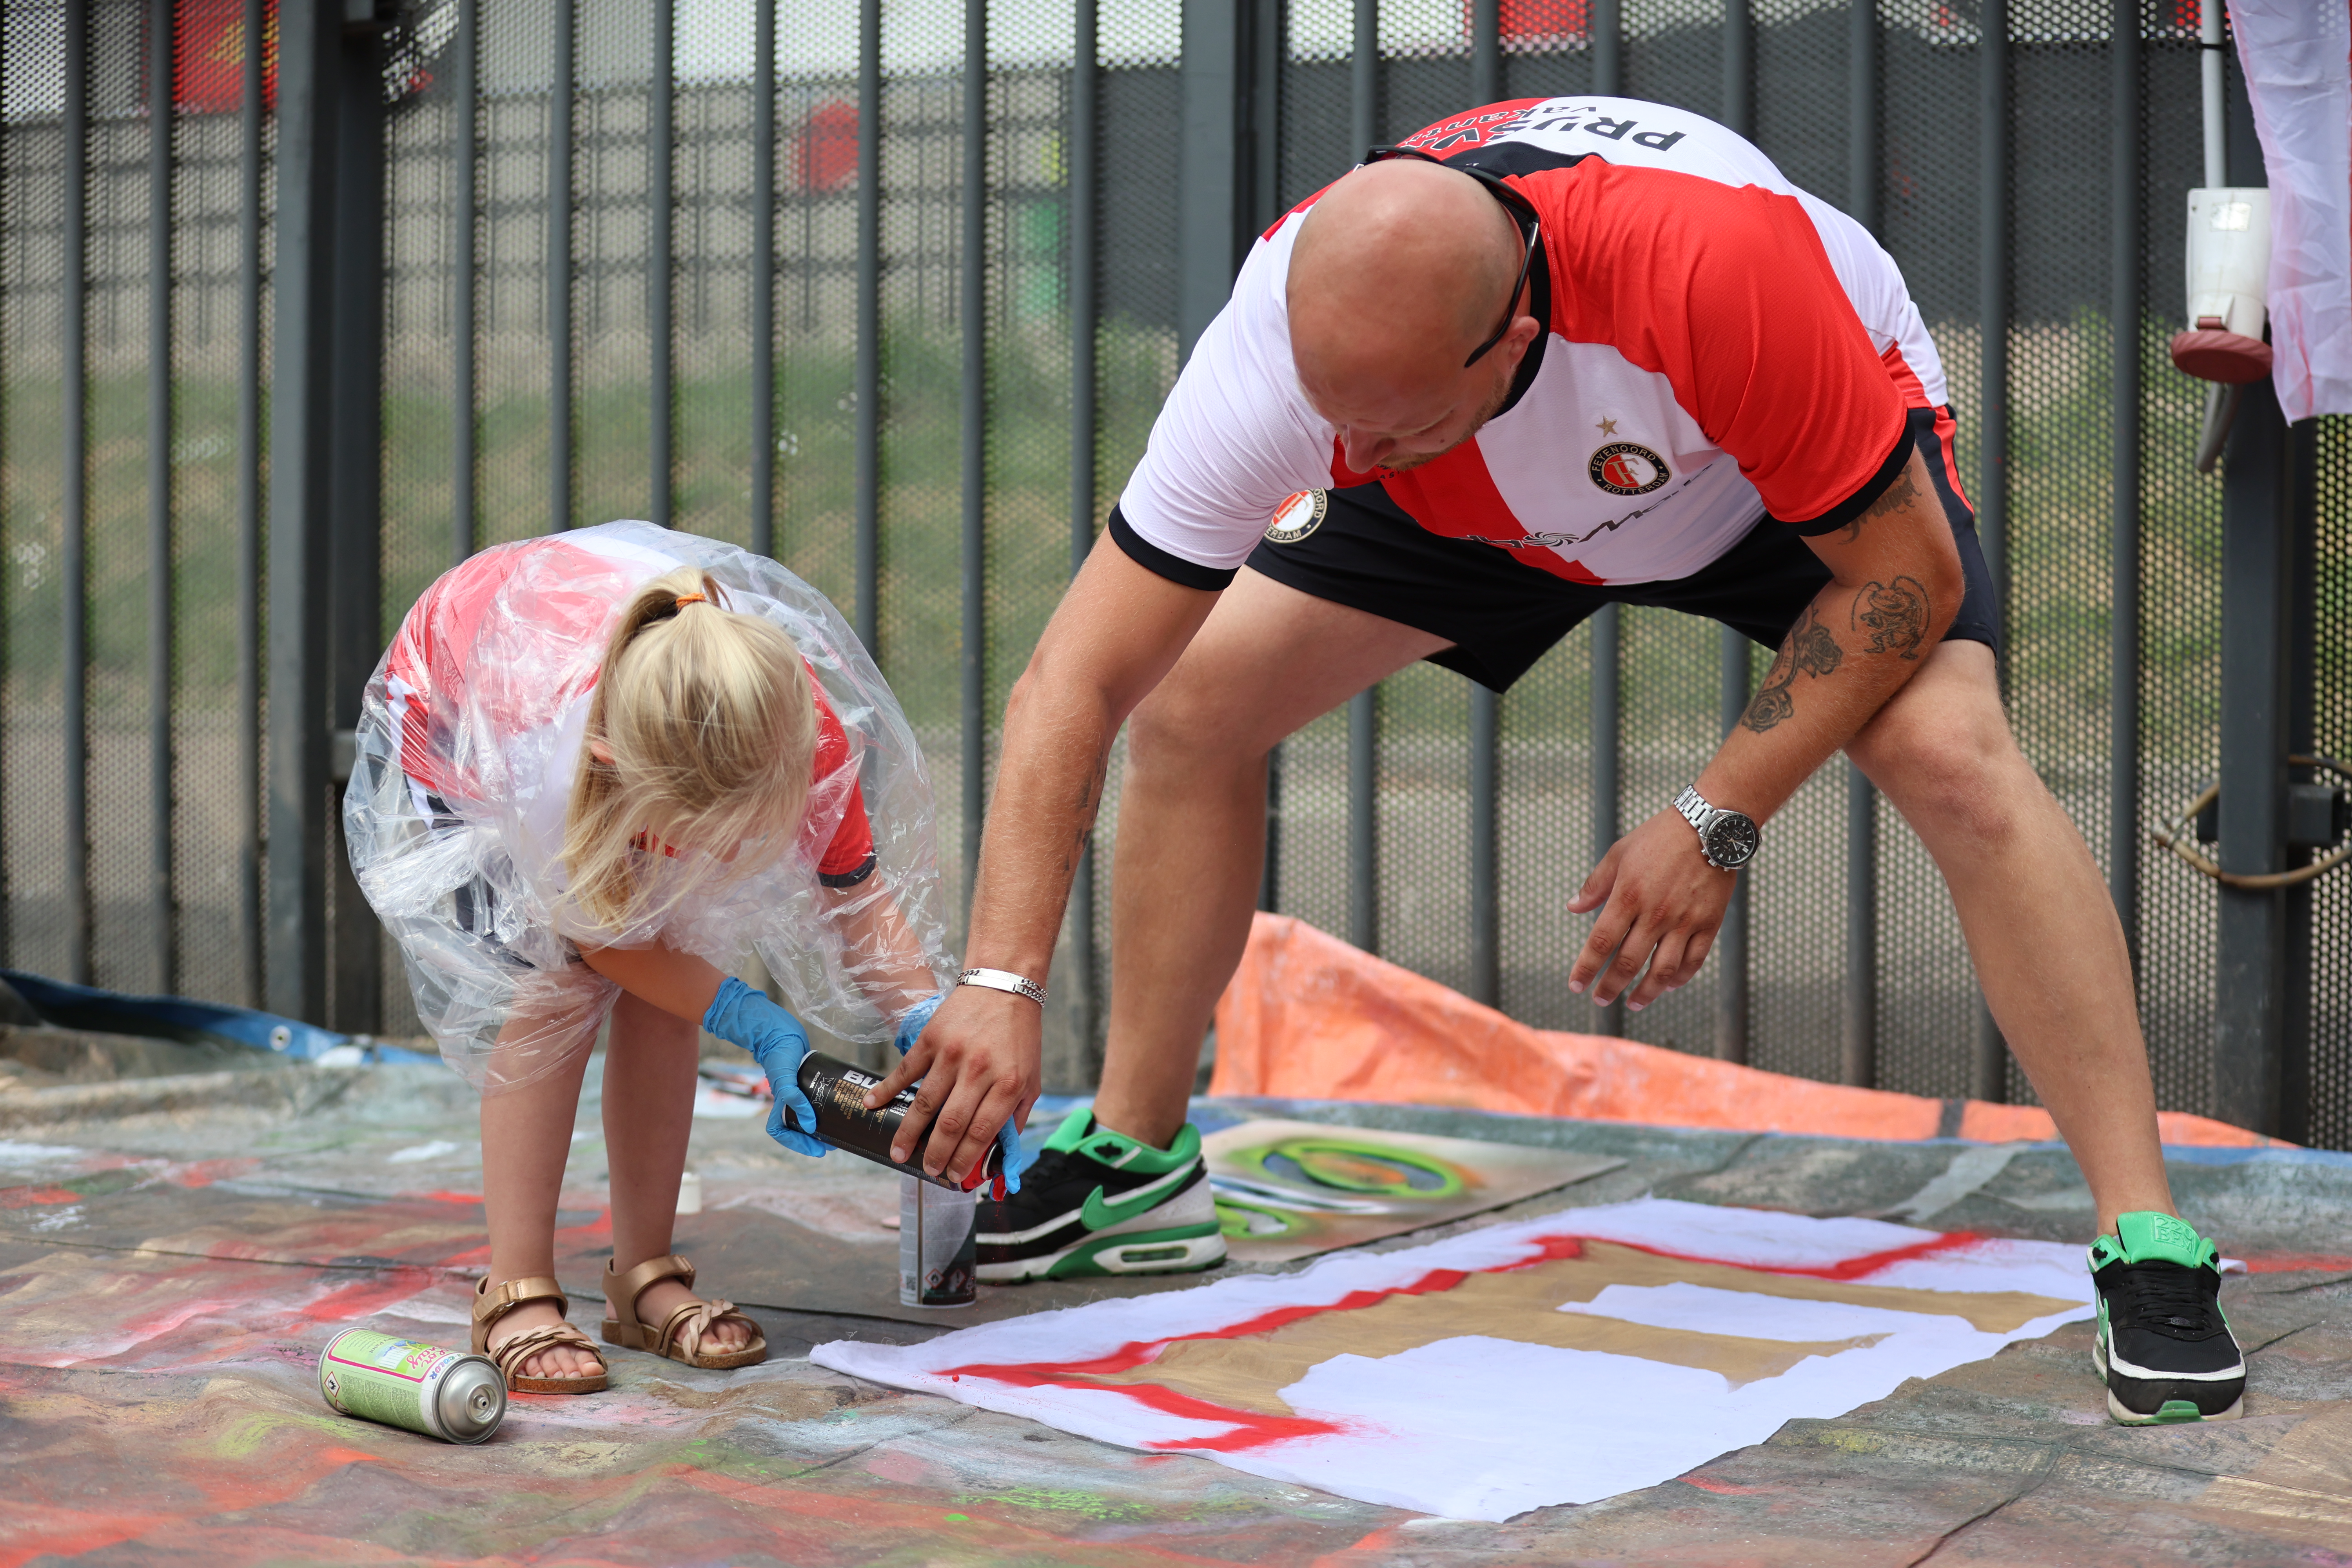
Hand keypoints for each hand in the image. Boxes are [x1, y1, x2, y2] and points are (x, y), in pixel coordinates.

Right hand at [702, 976, 826, 1158]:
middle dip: (814, 1138)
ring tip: (840, 1130)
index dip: (797, 1144)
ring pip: (810, 1114)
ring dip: (823, 1124)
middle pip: (799, 1127)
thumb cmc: (778, 1054)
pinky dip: (828, 1105)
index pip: (782, 1132)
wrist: (780, 1031)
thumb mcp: (784, 1079)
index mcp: (779, 1104)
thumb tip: (810, 1125)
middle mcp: (789, 1100)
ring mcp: (799, 1090)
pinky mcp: (810, 1080)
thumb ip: (793, 1099)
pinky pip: (818, 1098)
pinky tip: (841, 1106)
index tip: (817, 1150)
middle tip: (834, 1143)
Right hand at [865, 983, 1040, 1188]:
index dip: (964, 1159)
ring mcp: (952, 1054)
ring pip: (924, 1102)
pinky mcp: (931, 1038)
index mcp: (1007, 1084)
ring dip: (908, 1132)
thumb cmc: (1020, 1037)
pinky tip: (872, 1105)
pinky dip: (886, 1089)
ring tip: (898, 1153)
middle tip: (926, 1169)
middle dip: (936, 1154)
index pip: (980, 1132)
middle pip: (950, 1123)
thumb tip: (998, 1155)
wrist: (1005, 985)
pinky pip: (905, 1070)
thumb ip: (1016, 1117)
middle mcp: (978, 1071)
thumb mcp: (1031, 1079)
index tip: (953, 1176)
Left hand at [1566, 807, 1738, 1010]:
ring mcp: (1684, 921)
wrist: (1709, 825)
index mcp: (1628, 896)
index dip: (1586, 968)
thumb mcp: (1619, 853)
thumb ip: (1595, 885)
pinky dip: (1680, 978)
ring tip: (1634, 1003)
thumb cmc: (1658, 837)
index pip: (1600, 943)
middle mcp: (1655, 913)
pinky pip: (1694, 960)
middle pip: (1629, 963)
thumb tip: (1572, 907)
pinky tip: (1668, 986)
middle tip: (1600, 1000)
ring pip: (1663, 970)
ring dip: (1646, 993)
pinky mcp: (1709, 923)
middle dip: (1610, 987)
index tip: (1576, 986)